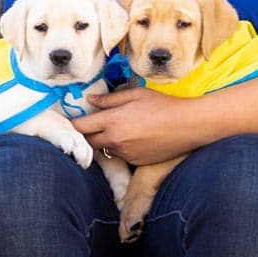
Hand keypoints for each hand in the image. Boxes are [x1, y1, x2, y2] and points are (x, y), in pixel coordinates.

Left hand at [72, 87, 199, 165]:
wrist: (186, 126)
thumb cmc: (161, 105)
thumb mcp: (134, 94)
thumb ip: (109, 99)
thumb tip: (90, 100)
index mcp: (113, 121)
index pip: (81, 127)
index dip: (73, 124)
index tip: (70, 120)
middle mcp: (115, 140)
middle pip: (88, 141)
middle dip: (86, 134)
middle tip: (89, 124)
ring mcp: (125, 153)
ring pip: (104, 149)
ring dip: (103, 141)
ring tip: (114, 129)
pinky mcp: (135, 162)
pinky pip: (119, 155)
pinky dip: (119, 147)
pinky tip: (131, 137)